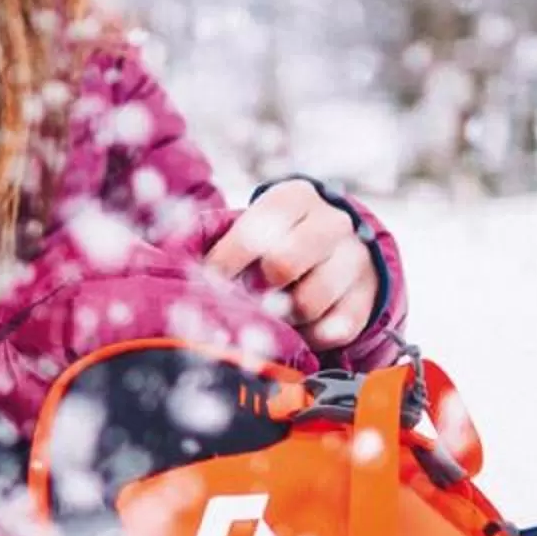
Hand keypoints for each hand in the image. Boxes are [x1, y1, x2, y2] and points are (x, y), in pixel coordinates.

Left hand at [206, 179, 377, 352]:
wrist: (338, 248)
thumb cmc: (277, 238)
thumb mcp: (251, 224)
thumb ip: (212, 237)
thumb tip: (169, 258)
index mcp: (293, 198)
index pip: (251, 234)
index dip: (222, 265)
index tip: (208, 283)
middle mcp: (331, 223)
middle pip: (282, 265)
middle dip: (255, 288)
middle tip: (244, 298)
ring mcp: (355, 260)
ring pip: (307, 303)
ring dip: (281, 317)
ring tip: (272, 312)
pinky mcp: (367, 298)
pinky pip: (332, 330)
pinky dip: (308, 337)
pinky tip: (298, 327)